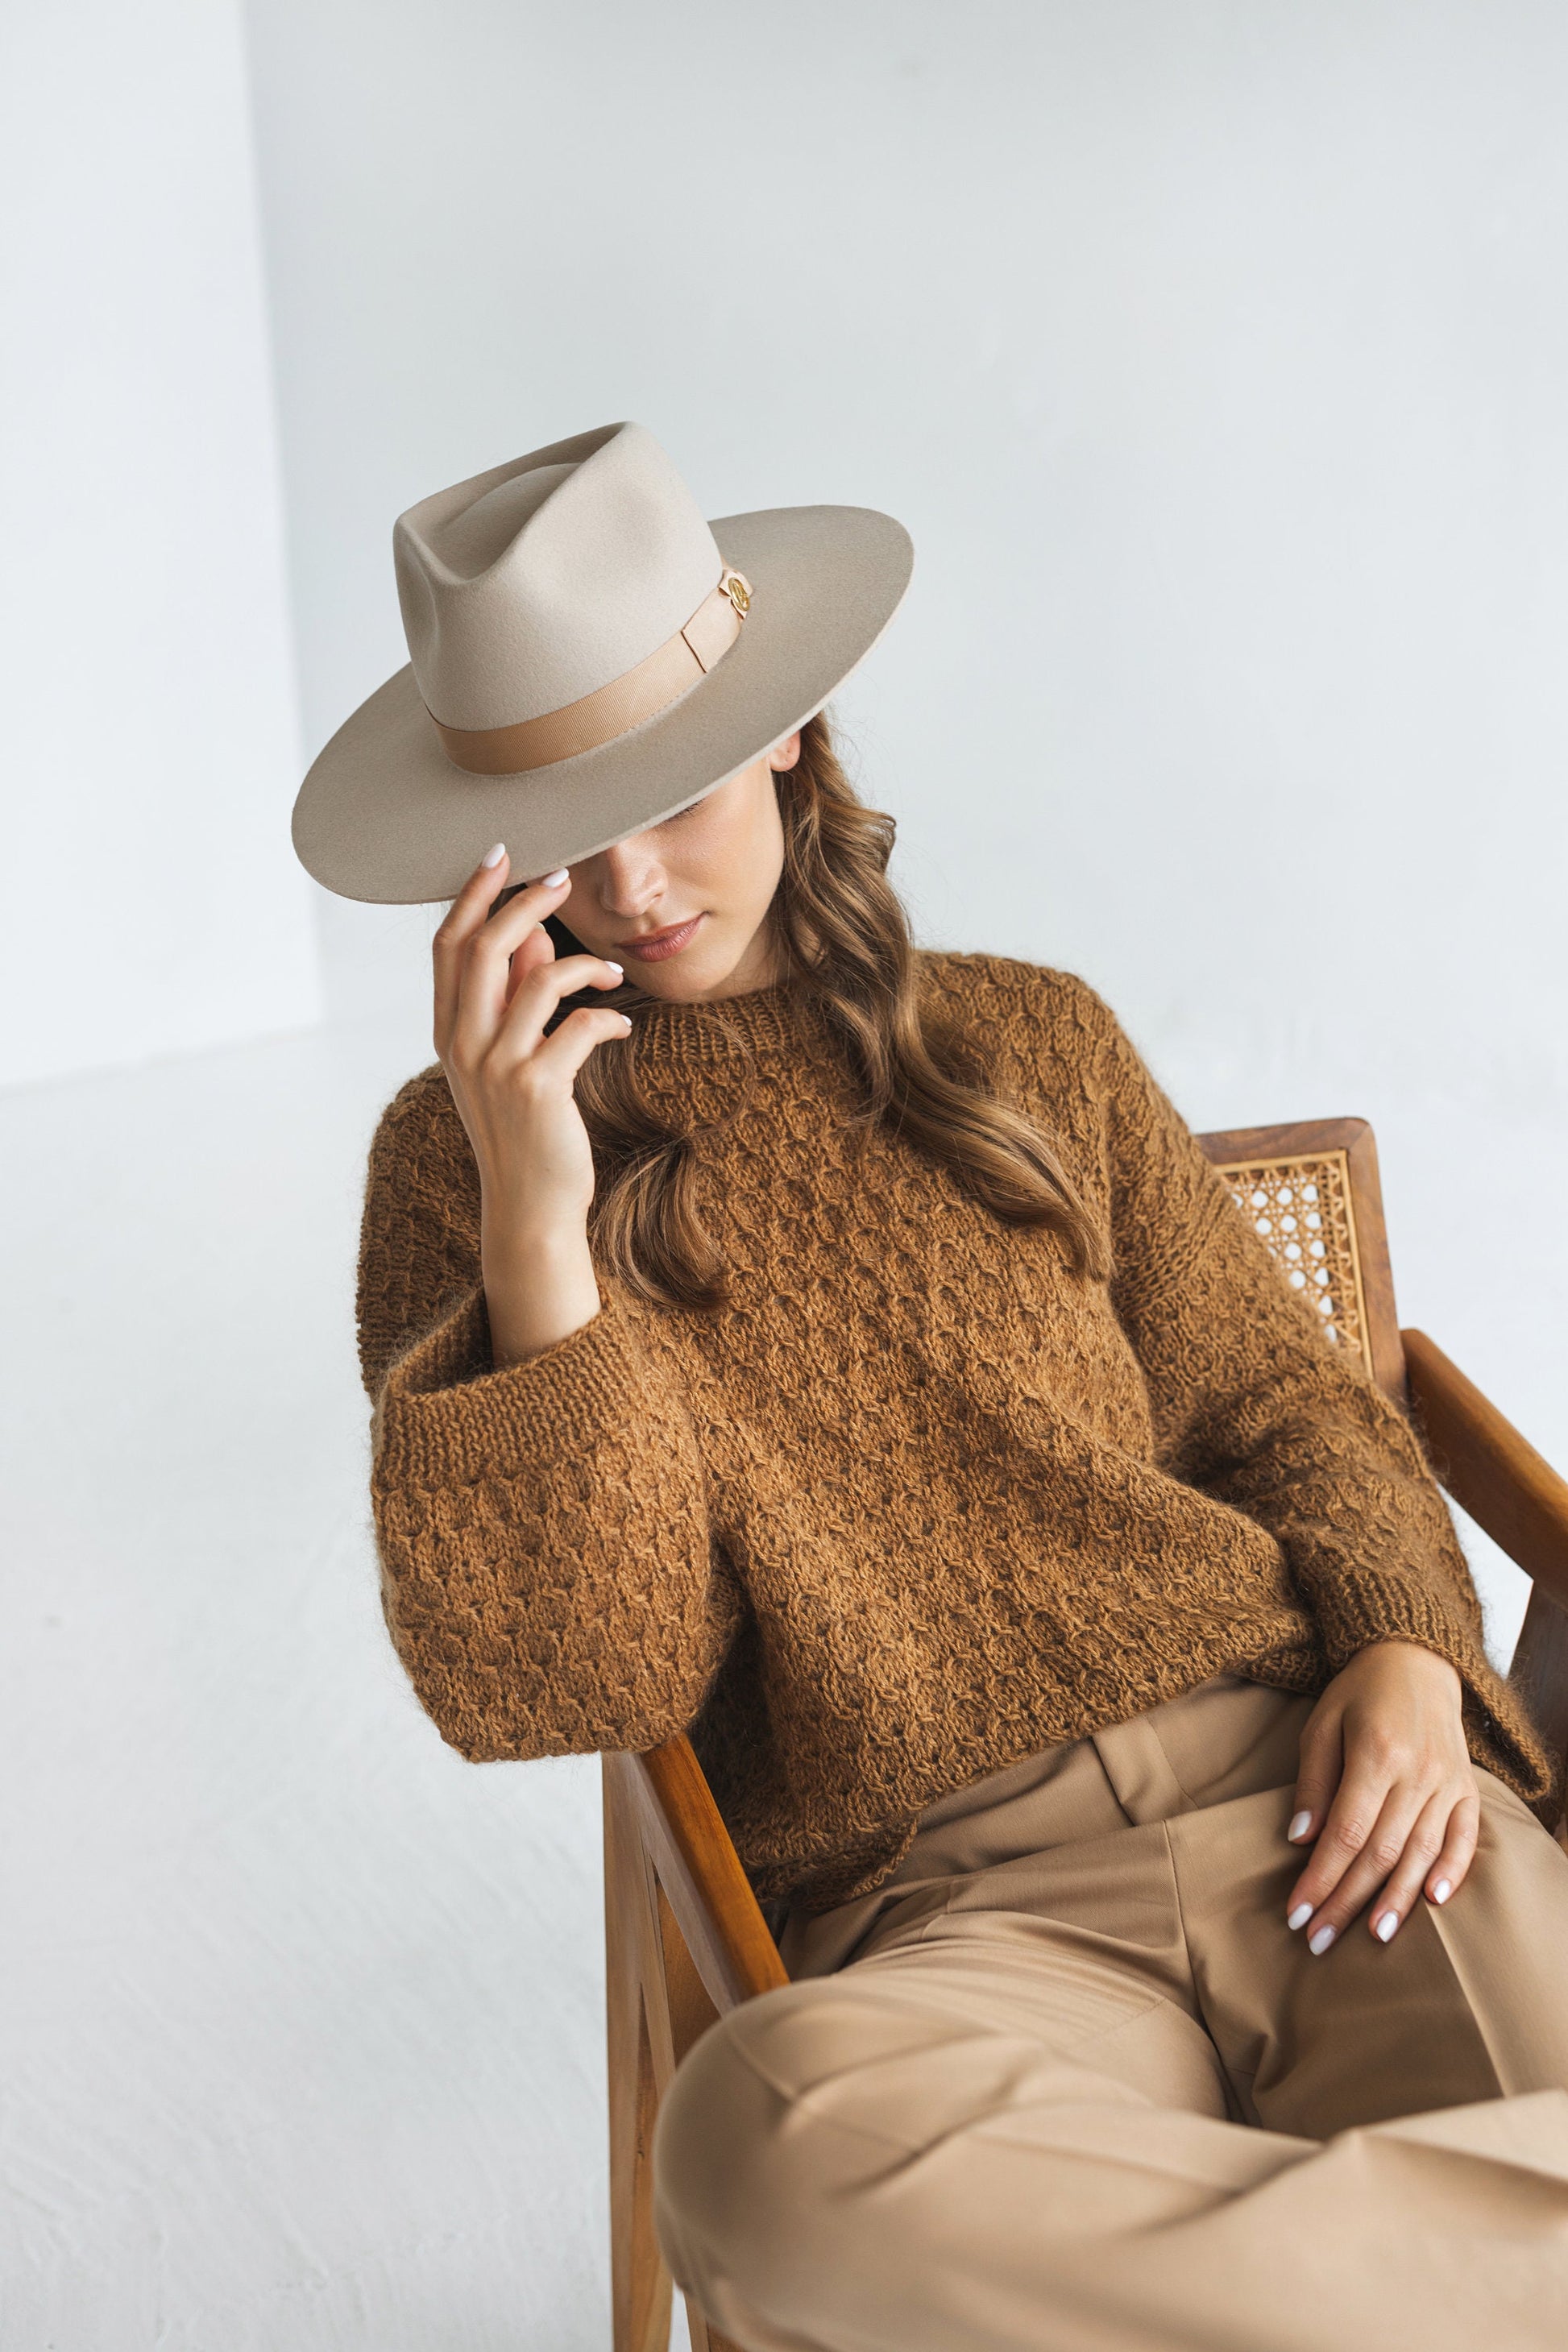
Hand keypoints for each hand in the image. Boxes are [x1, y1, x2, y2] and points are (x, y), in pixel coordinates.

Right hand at [433, 845, 629, 1363]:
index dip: (472, 895)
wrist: (529, 1206)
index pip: (447, 946)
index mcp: (447, 1032)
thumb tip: (530, 935)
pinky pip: (578, 1025)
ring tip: (613, 973)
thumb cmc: (525, 1128)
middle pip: (484, 946)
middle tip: (564, 878)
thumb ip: (512, 999)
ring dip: (586, 964)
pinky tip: (622, 1025)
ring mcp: (495, 1067)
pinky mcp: (537, 1088)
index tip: (502, 855)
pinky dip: (608, 1015)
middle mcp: (462, 1045)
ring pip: (539, 979)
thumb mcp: (507, 1059)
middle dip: (525, 902)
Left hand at [1283, 1640, 1477, 1953]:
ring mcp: (1447, 1782)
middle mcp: (1417, 1773)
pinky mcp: (1467, 1787)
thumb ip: (1314, 1783)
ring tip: (1372, 1936)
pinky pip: (1465, 1837)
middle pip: (1380, 1852)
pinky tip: (1433, 1901)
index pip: (1345, 1834)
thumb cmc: (1359, 1694)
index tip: (1296, 1913)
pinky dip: (1453, 1871)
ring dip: (1396, 1899)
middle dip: (1347, 1901)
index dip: (1320, 1878)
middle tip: (1319, 1940)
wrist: (1415, 1658)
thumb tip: (1302, 1840)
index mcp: (1375, 1754)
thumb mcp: (1321, 1725)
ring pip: (1421, 1853)